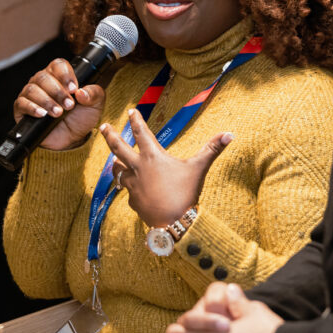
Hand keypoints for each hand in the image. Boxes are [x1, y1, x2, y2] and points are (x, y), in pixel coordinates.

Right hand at [13, 58, 104, 149]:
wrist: (72, 138)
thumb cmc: (81, 117)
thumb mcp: (95, 104)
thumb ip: (94, 94)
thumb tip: (82, 92)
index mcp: (60, 76)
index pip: (58, 65)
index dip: (65, 75)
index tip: (74, 89)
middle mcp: (43, 82)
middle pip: (44, 77)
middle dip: (58, 92)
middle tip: (69, 105)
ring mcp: (31, 94)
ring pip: (32, 89)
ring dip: (47, 101)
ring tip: (58, 112)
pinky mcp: (22, 108)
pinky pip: (22, 103)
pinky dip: (32, 108)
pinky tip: (42, 114)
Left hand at [99, 108, 233, 226]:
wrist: (174, 221)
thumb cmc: (186, 192)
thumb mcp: (199, 168)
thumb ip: (212, 149)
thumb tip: (230, 134)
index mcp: (153, 157)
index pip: (141, 133)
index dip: (136, 120)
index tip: (130, 111)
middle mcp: (138, 168)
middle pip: (119, 148)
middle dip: (110, 136)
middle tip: (102, 127)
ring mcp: (133, 185)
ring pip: (118, 171)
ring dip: (116, 164)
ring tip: (114, 161)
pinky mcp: (133, 200)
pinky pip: (128, 191)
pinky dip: (129, 187)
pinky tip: (132, 189)